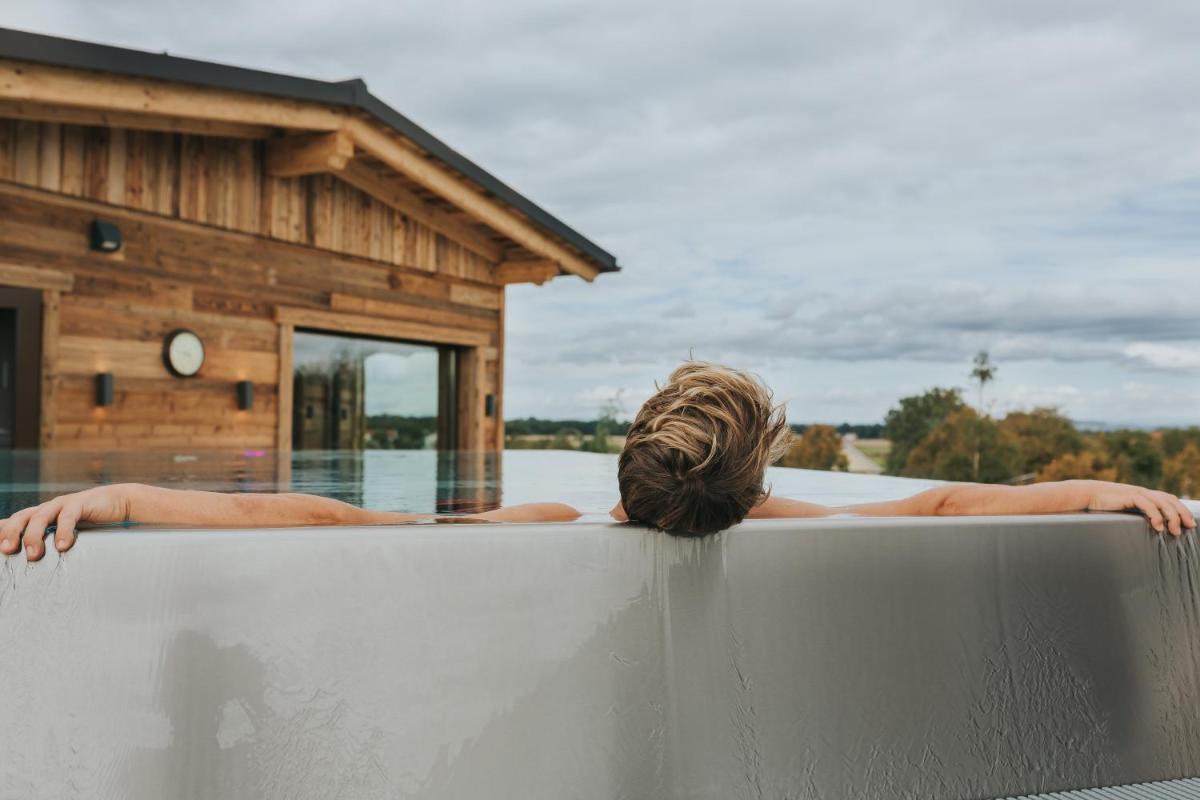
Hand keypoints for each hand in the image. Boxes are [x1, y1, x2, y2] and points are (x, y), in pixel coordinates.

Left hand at [0, 485, 132, 561]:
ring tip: (34, 555)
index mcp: (41, 515)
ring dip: (33, 536)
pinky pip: (68, 517)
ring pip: (40, 517)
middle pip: (21, 517)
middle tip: (7, 549)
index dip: (1, 530)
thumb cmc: (91, 521)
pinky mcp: (81, 503)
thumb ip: (52, 542)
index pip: (14, 521)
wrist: (119, 501)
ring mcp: (63, 504)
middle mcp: (48, 508)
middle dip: (11, 533)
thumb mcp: (67, 532)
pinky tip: (63, 546)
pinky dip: (63, 531)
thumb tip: (38, 563)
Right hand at [1080, 480, 1195, 535]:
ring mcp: (1137, 492)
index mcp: (1144, 494)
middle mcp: (1143, 492)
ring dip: (1172, 517)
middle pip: (1170, 500)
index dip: (1181, 510)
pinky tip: (1159, 527)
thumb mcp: (1123, 511)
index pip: (1169, 499)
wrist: (1086, 495)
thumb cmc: (1102, 505)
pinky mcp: (1129, 495)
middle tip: (1189, 527)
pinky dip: (1156, 516)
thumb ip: (1135, 515)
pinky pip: (1148, 505)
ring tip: (1175, 532)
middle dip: (1182, 514)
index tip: (1189, 523)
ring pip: (1163, 503)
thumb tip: (1146, 529)